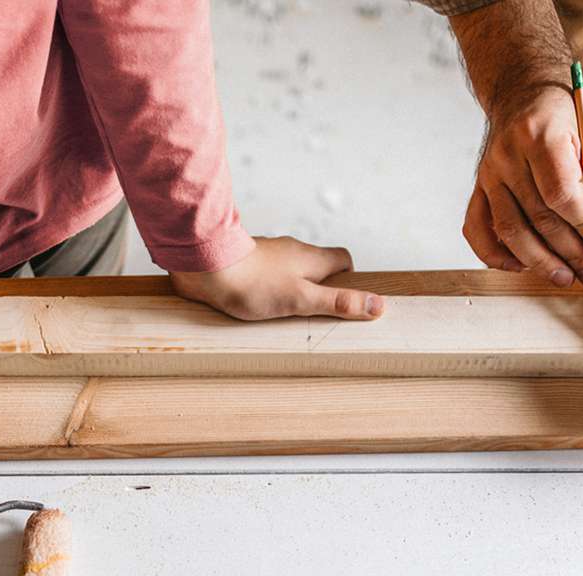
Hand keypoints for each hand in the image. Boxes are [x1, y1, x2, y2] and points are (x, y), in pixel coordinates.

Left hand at [170, 236, 384, 320]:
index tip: (344, 300)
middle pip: (316, 266)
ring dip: (290, 290)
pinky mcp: (245, 263)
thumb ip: (338, 303)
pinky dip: (266, 289)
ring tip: (283, 316)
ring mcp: (267, 255)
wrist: (205, 265)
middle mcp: (291, 251)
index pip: (343, 259)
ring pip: (289, 272)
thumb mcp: (303, 299)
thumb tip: (377, 305)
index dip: (348, 279)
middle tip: (313, 314)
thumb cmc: (252, 282)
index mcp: (311, 257)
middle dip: (318, 288)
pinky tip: (255, 306)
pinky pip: (264, 276)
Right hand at [464, 81, 582, 287]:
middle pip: (537, 217)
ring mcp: (488, 175)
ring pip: (508, 230)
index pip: (560, 192)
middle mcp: (507, 156)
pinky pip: (477, 230)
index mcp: (540, 135)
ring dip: (538, 261)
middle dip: (568, 250)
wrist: (524, 91)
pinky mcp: (478, 189)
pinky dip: (495, 255)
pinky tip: (520, 265)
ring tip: (565, 277)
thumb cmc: (567, 114)